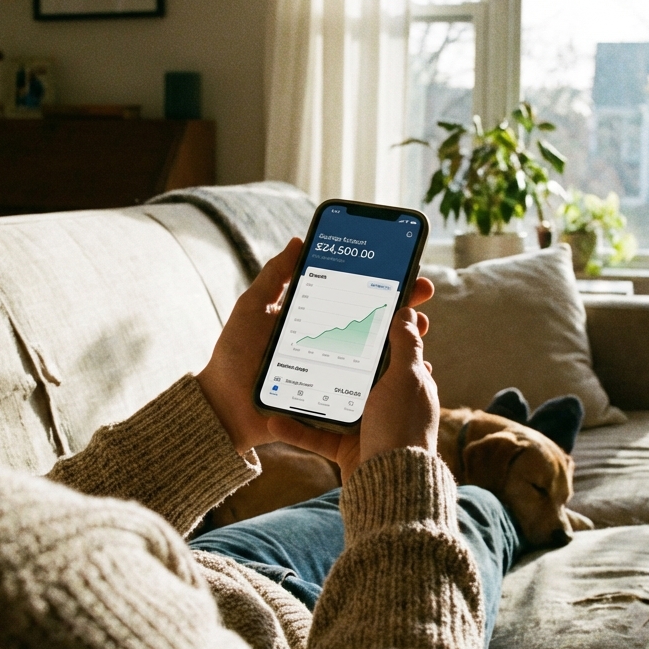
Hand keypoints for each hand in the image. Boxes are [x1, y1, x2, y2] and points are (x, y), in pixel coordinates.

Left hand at [197, 238, 435, 453]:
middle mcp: (329, 343)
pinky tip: (410, 367)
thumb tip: (299, 241)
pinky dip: (390, 378)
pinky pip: (366, 387)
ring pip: (377, 354)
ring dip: (405, 340)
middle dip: (402, 308)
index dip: (380, 284)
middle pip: (373, 322)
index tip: (404, 270)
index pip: (353, 296)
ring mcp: (334, 371)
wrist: (225, 407)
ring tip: (423, 329)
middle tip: (423, 295)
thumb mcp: (253, 309)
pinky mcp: (334, 397)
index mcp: (313, 319)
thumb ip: (275, 277)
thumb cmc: (235, 356)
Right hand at [267, 306, 438, 481]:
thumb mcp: (406, 378)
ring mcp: (368, 426)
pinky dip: (296, 429)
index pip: (393, 350)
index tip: (353, 312)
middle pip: (358, 373)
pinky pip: (316, 436)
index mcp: (407, 384)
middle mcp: (388, 403)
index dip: (377, 330)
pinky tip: (273, 420)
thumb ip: (405, 345)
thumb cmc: (403, 428)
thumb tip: (409, 312)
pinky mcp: (348, 450)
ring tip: (284, 374)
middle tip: (309, 336)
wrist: (392, 486)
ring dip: (307, 392)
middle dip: (334, 357)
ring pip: (332, 402)